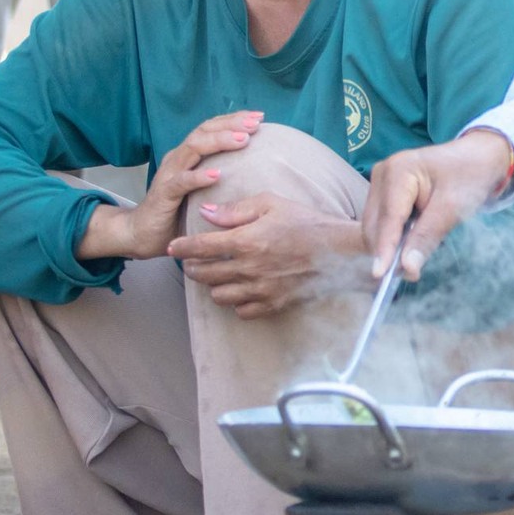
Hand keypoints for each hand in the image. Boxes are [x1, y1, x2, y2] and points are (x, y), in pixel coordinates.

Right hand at [77, 111, 260, 262]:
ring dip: (219, 142)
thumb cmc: (178, 212)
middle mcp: (178, 158)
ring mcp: (170, 174)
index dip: (234, 119)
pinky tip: (217, 175)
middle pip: (204, 131)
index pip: (211, 128)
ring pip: (193, 148)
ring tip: (242, 140)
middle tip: (256, 123)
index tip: (260, 117)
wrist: (142, 234)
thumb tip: (257, 170)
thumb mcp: (204, 190)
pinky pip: (181, 182)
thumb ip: (222, 177)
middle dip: (231, 124)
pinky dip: (199, 176)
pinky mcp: (163, 194)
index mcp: (188, 155)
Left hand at [168, 193, 367, 319]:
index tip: (172, 247)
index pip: (201, 247)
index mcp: (246, 241)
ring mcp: (261, 289)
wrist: (340, 251)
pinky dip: (236, 302)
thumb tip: (206, 212)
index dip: (181, 247)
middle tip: (191, 260)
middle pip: (204, 274)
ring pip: (218, 295)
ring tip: (215, 275)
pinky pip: (242, 311)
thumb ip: (236, 210)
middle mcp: (249, 269)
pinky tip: (240, 290)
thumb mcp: (272, 203)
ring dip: (212, 285)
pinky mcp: (274, 304)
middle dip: (191, 266)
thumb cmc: (307, 222)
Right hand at [361, 127, 513, 282]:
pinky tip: (412, 239)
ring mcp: (381, 182)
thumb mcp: (453, 208)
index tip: (380, 275)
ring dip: (391, 245)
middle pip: (375, 224)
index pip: (388, 218)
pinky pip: (382, 222)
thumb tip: (407, 269)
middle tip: (412, 273)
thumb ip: (427, 237)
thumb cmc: (469, 176)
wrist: (478, 157)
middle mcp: (382, 173)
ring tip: (417, 252)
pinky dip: (394, 236)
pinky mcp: (384, 192)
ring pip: (376, 226)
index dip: (384, 248)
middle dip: (388, 251)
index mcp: (398, 170)